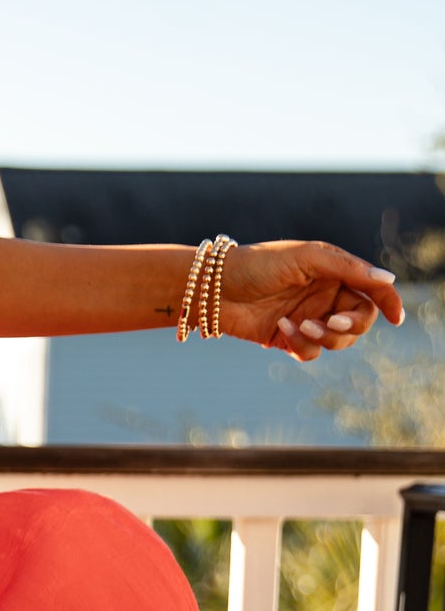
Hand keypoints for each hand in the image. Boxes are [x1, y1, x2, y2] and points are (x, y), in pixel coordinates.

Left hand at [217, 240, 404, 361]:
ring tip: (299, 325)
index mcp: (334, 272)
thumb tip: (388, 281)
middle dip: (350, 326)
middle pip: (358, 321)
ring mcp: (308, 319)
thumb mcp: (307, 258)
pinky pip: (310, 352)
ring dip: (323, 337)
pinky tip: (281, 329)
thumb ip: (348, 269)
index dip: (388, 302)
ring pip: (336, 342)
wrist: (214, 289)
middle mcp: (324, 296)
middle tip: (333, 322)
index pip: (371, 290)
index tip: (396, 318)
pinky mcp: (288, 339)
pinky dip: (301, 344)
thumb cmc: (258, 264)